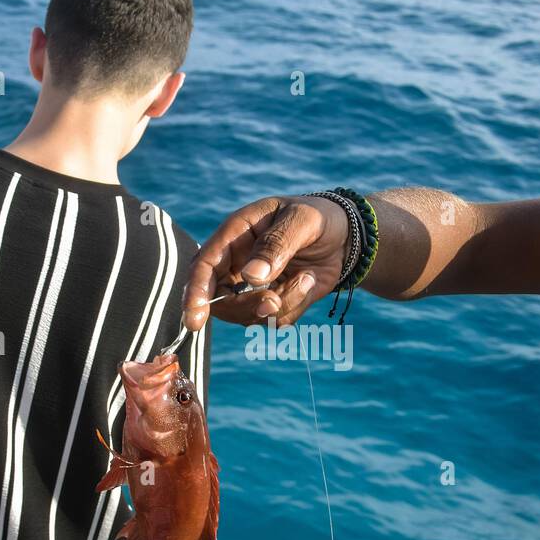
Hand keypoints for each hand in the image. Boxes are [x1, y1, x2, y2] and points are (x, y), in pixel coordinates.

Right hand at [183, 195, 350, 329]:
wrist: (345, 235)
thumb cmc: (318, 217)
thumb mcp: (301, 221)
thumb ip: (277, 244)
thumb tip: (250, 277)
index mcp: (234, 235)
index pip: (203, 266)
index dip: (195, 293)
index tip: (195, 319)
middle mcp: (236, 264)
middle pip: (220, 301)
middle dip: (247, 307)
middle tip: (275, 300)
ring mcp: (252, 287)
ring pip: (248, 315)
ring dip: (280, 305)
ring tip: (306, 279)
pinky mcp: (272, 302)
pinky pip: (273, 321)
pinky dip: (293, 309)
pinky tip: (307, 283)